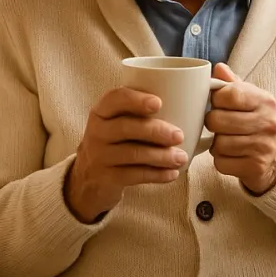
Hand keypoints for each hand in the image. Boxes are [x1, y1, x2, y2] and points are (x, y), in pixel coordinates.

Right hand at [65, 87, 187, 222]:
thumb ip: (139, 113)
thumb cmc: (115, 143)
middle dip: (155, 131)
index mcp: (101, 112)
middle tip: (179, 135)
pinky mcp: (106, 178)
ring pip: (132, 154)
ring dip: (161, 156)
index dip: (136, 99)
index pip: (115, 98)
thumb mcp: (117, 123)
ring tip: (181, 157)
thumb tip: (186, 104)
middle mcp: (97, 132)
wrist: (89, 177)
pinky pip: (134, 175)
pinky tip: (172, 174)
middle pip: (126, 127)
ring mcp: (99, 156)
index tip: (158, 103)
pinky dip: (156, 174)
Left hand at [205, 64, 275, 194]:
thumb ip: (232, 84)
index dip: (216, 99)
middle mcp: (268, 123)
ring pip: (218, 144)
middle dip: (212, 124)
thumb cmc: (255, 122)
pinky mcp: (256, 167)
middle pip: (217, 120)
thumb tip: (219, 68)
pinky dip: (221, 161)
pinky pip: (221, 163)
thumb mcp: (249, 99)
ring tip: (226, 140)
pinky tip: (230, 156)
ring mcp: (263, 147)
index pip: (228, 94)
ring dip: (216, 144)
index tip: (218, 104)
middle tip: (219, 125)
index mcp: (265, 101)